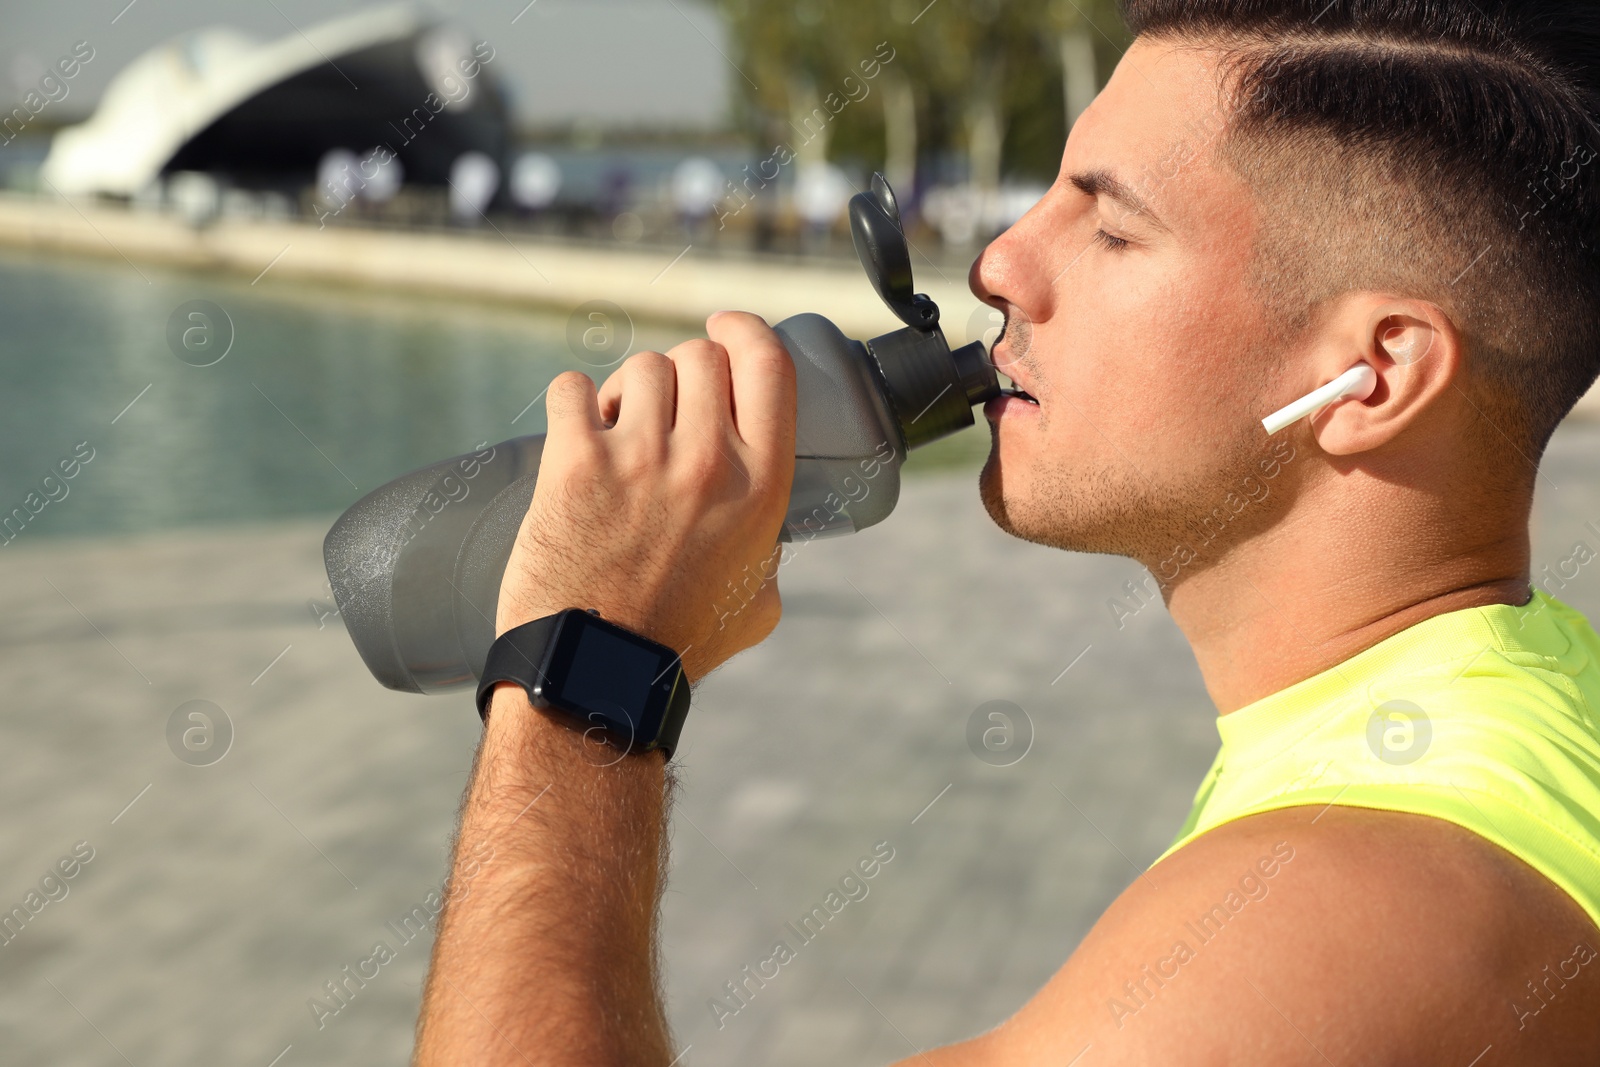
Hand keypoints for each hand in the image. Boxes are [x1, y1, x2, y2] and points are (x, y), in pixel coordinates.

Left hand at [496, 311, 796, 681]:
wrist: (598, 671)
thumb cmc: (678, 642)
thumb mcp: (760, 599)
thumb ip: (771, 550)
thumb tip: (770, 534)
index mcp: (762, 487)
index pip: (768, 365)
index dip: (745, 331)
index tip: (725, 328)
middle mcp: (707, 463)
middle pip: (699, 356)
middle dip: (680, 375)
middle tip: (660, 413)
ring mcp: (640, 459)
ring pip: (639, 368)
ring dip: (628, 392)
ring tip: (617, 435)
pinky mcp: (575, 464)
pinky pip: (571, 389)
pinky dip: (571, 403)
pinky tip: (574, 434)